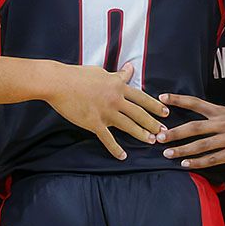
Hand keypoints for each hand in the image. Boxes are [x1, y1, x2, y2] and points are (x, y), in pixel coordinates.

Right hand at [44, 63, 168, 159]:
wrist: (58, 82)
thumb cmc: (78, 75)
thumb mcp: (101, 72)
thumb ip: (118, 75)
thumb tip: (130, 68)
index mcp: (118, 86)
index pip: (141, 97)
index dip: (155, 106)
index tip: (165, 112)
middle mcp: (115, 99)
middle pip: (139, 113)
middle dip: (153, 123)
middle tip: (164, 131)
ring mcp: (106, 112)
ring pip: (128, 125)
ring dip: (141, 134)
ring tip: (151, 141)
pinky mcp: (94, 122)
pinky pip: (108, 138)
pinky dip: (116, 149)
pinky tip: (123, 156)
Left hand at [155, 94, 224, 170]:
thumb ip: (214, 119)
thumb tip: (192, 124)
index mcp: (222, 112)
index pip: (196, 103)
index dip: (178, 99)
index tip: (162, 97)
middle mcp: (224, 123)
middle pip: (194, 126)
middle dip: (175, 132)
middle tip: (159, 136)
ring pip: (201, 144)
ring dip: (182, 149)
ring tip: (167, 153)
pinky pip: (212, 159)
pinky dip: (197, 162)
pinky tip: (185, 164)